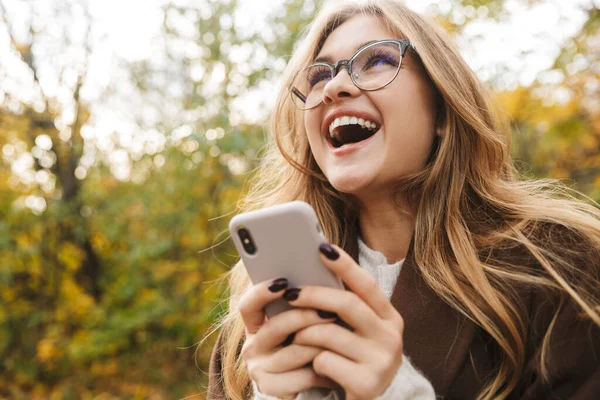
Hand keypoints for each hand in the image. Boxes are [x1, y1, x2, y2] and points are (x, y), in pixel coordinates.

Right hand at [238, 276, 339, 398]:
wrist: (311, 385)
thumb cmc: (310, 341)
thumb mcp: (302, 320)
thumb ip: (303, 301)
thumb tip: (320, 272)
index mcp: (256, 324)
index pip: (248, 305)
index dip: (262, 292)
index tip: (284, 282)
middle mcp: (253, 346)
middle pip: (276, 326)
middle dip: (306, 316)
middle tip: (331, 311)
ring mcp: (260, 370)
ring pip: (294, 351)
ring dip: (321, 342)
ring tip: (342, 334)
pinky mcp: (273, 389)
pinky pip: (304, 375)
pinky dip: (325, 367)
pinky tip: (339, 360)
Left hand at [286, 243, 404, 399]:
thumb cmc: (355, 359)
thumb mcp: (358, 331)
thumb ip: (346, 307)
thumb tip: (316, 269)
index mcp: (390, 318)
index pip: (367, 285)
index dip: (345, 266)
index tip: (322, 248)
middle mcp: (392, 337)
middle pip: (347, 304)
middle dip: (313, 295)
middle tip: (290, 293)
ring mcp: (382, 361)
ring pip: (329, 333)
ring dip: (305, 333)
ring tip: (297, 337)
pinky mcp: (367, 383)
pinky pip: (325, 361)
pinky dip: (313, 362)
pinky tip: (316, 368)